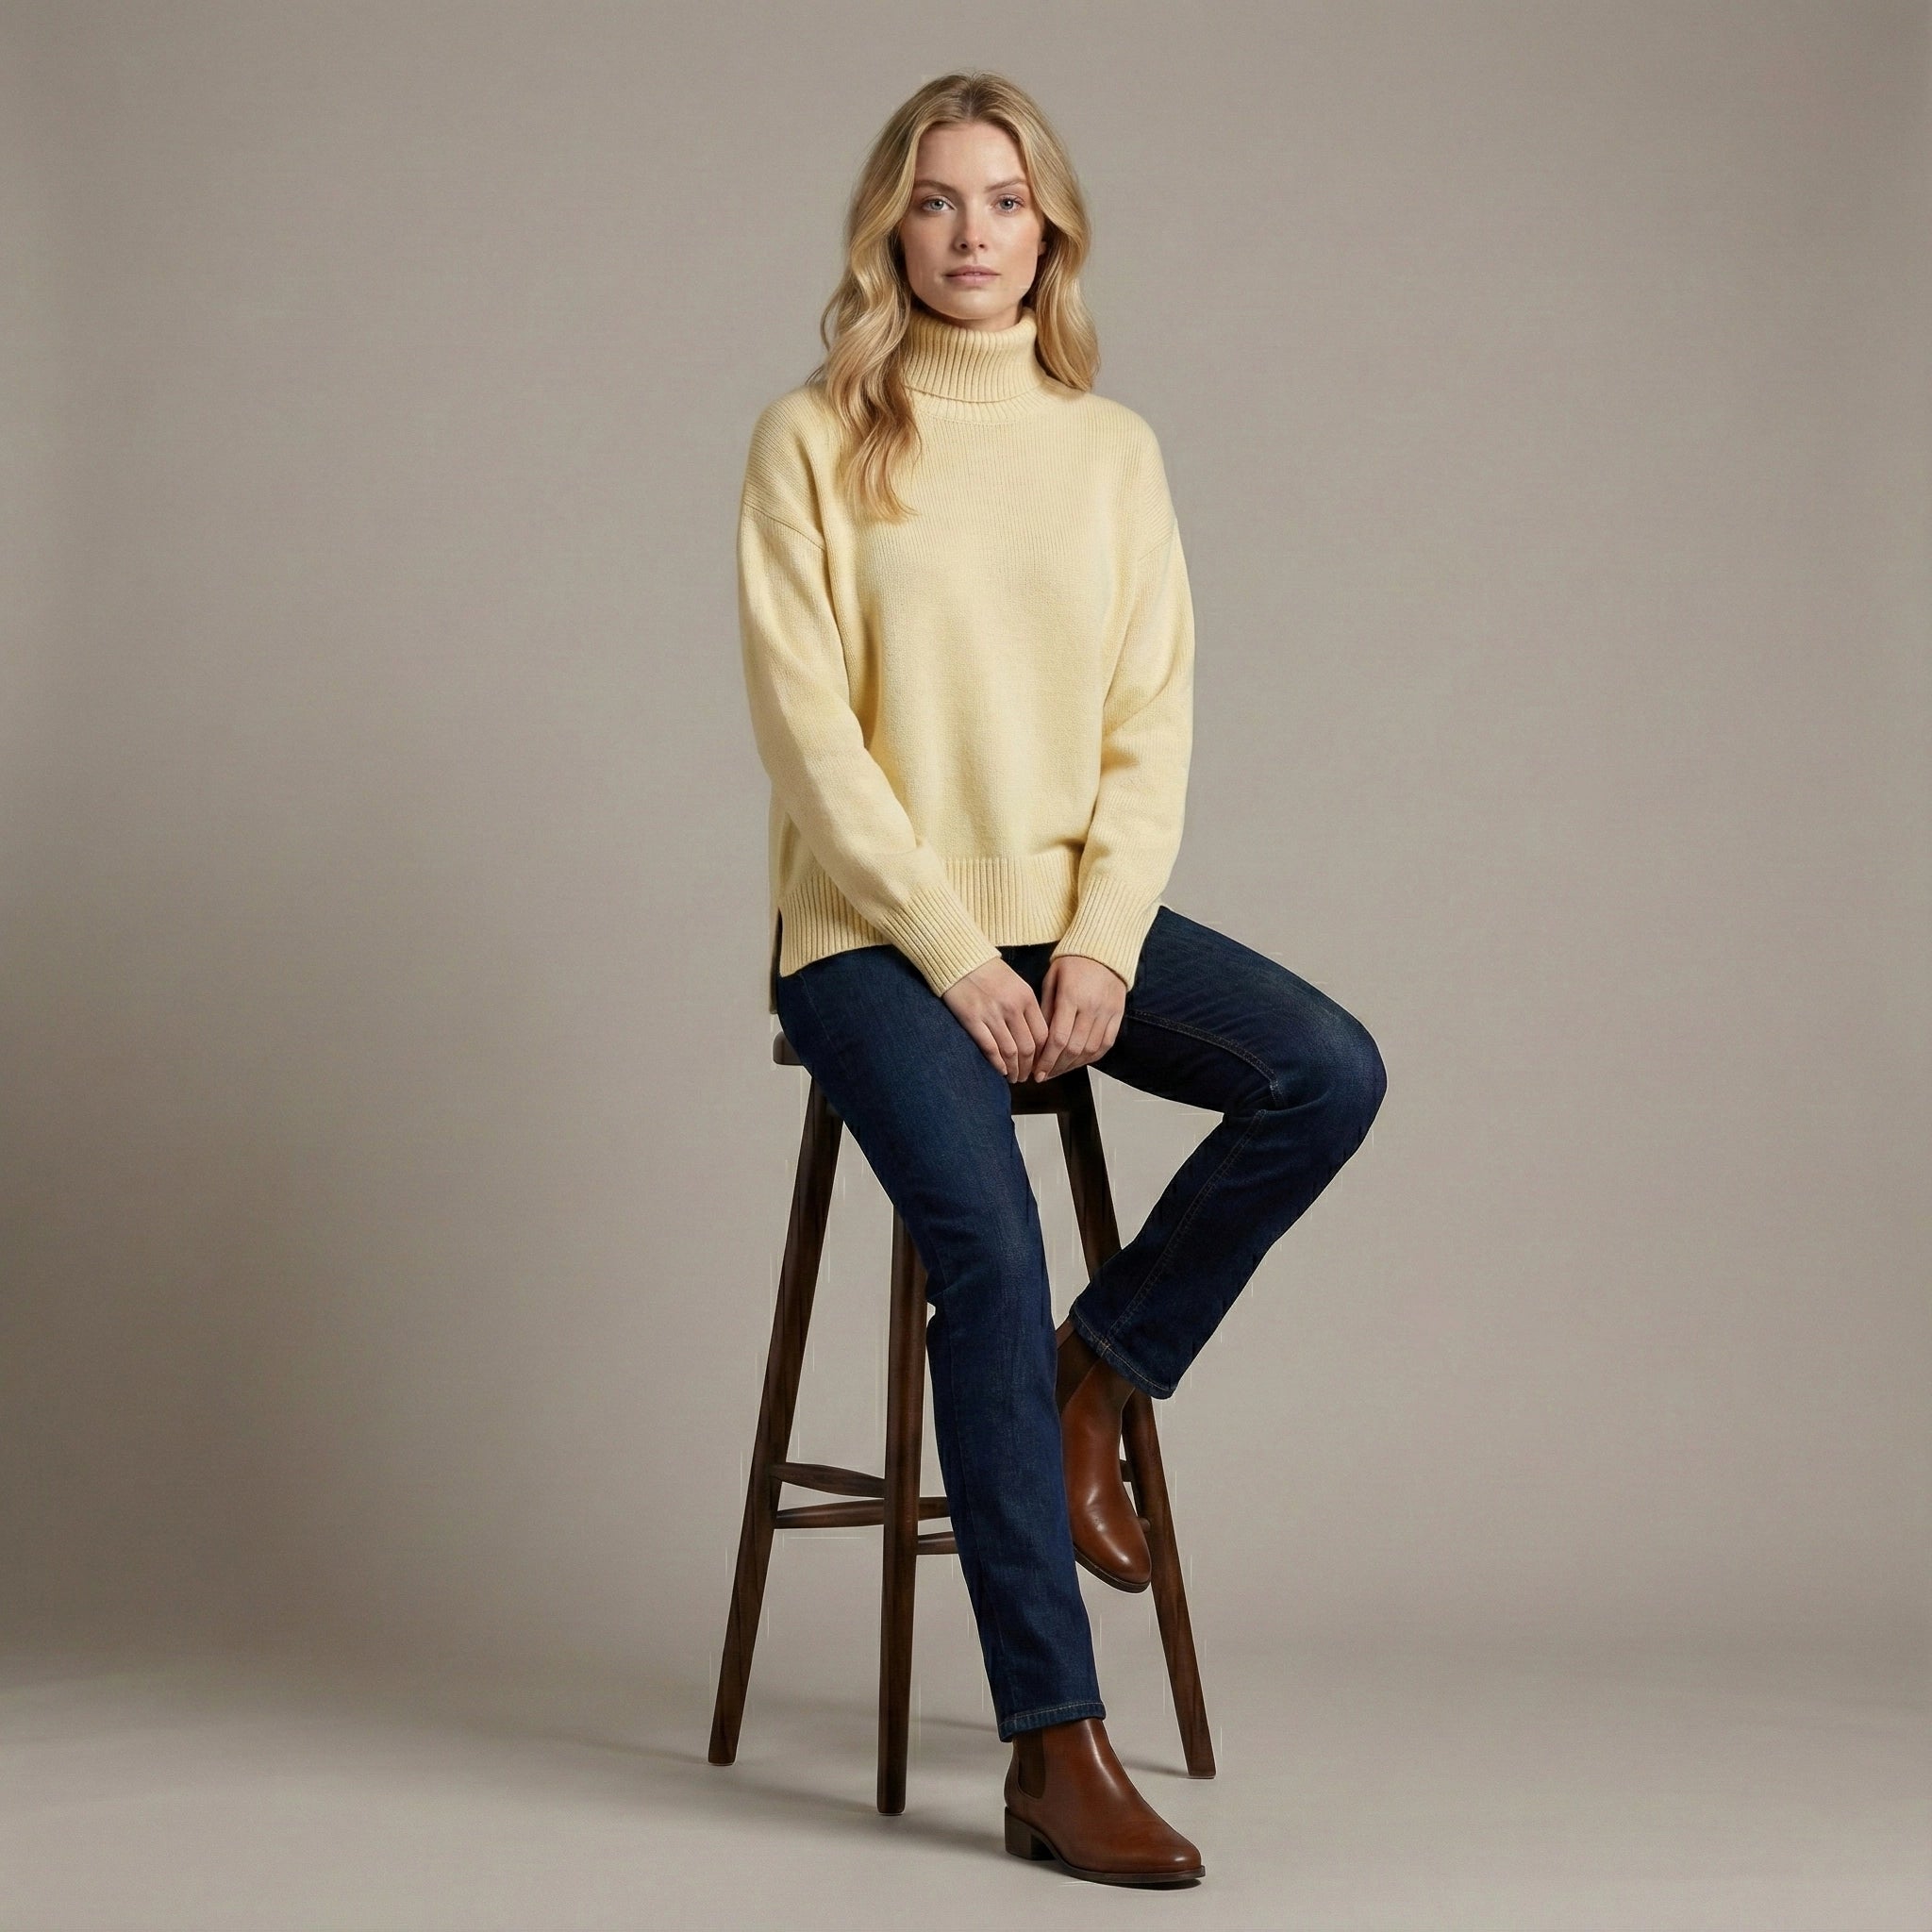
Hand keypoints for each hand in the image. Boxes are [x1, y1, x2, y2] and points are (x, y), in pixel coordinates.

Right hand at [941, 956, 1050, 1080]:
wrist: (960, 959)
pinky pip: (989, 1048)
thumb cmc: (988, 971)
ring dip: (1014, 1069)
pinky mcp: (972, 1019)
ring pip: (1010, 1052)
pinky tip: (1000, 1070)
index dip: (1043, 1055)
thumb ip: (1026, 1007)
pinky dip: (997, 1063)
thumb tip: (1035, 1036)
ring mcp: (992, 1014)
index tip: (1040, 1064)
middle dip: (1029, 1067)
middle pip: (1028, 1047)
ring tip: (1014, 1077)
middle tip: (1027, 1077)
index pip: (1042, 1035)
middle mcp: (1012, 1007)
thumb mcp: (1016, 983)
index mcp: (1026, 997)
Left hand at [1031, 953, 1125, 1080]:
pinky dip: (1092, 1057)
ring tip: (1058, 1071)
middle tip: (1044, 1076)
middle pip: (1073, 1048)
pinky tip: (1079, 1062)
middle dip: (1056, 1067)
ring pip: (1091, 1050)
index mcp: (1071, 997)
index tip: (1037, 1071)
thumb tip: (1039, 1039)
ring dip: (1073, 1065)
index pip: (1058, 1038)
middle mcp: (1091, 1007)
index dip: (1046, 1060)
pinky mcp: (1118, 1014)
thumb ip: (1045, 1008)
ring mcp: (1107, 1012)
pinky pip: (1107, 1043)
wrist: (1103, 949)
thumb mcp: (1052, 979)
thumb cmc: (1073, 962)